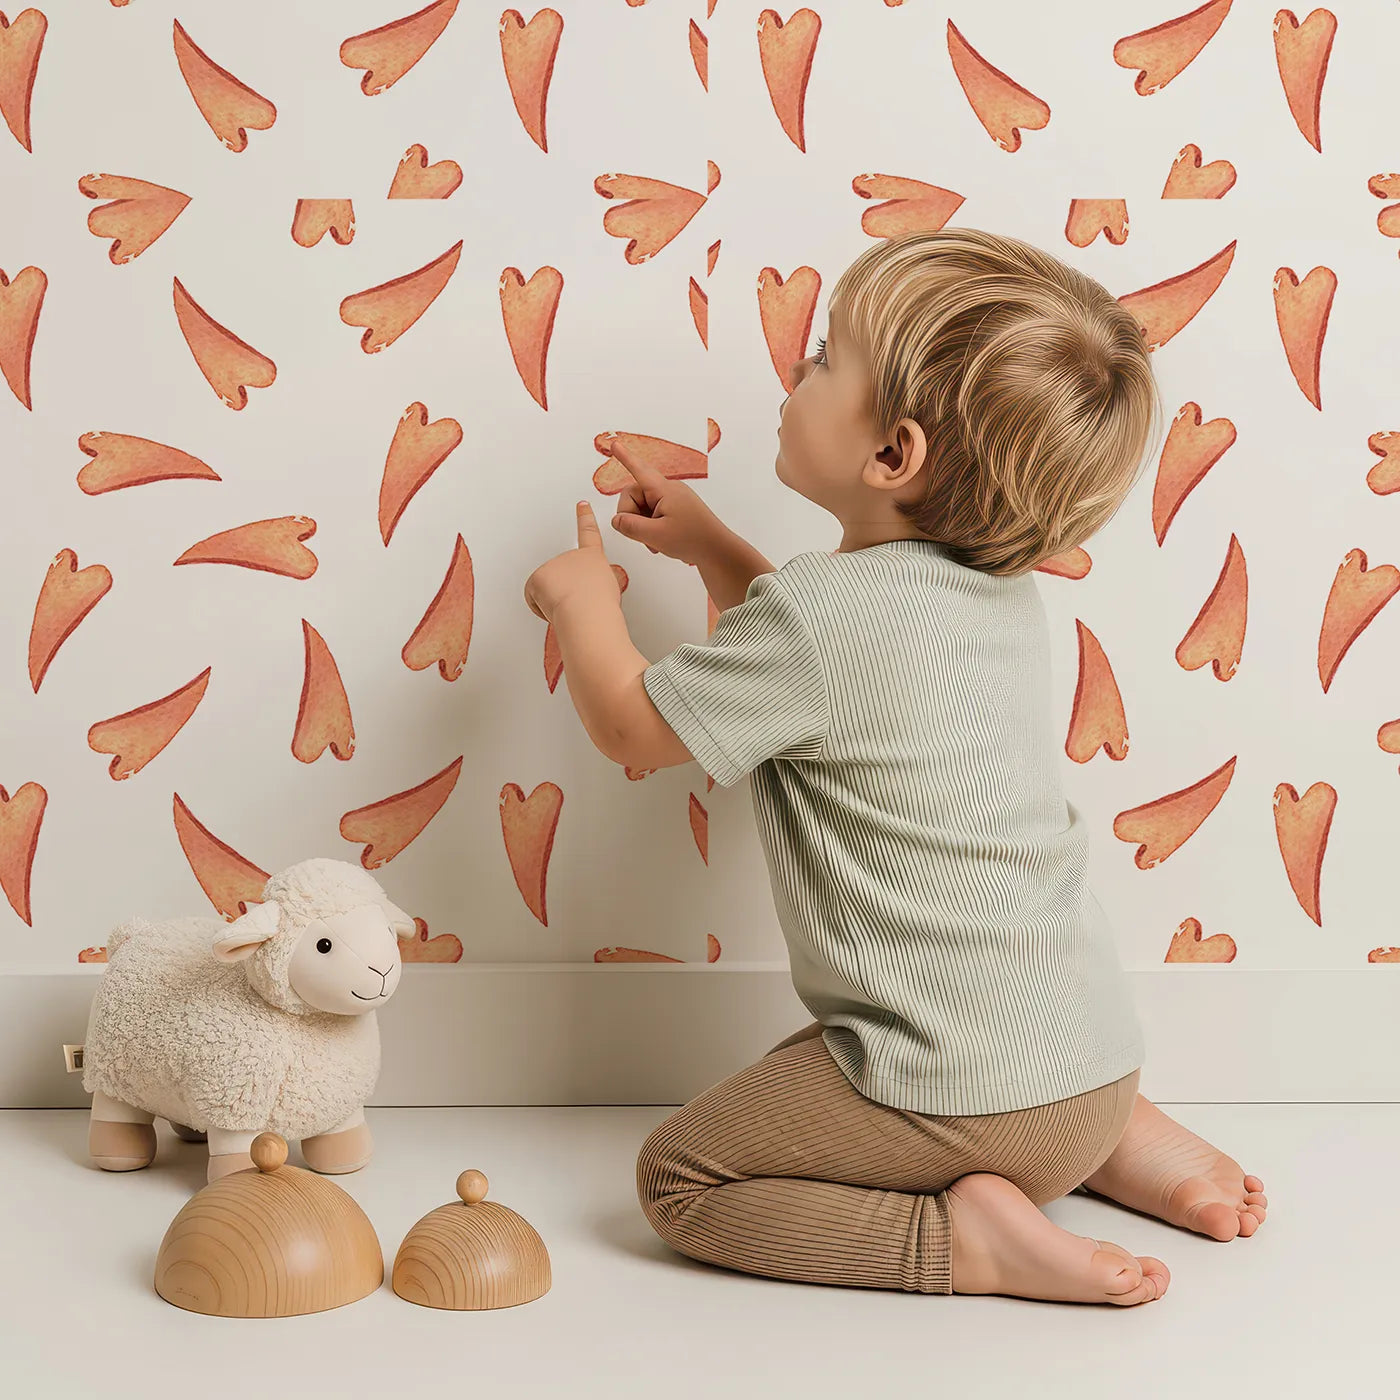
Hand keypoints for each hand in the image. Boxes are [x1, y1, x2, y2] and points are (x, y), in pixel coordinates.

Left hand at [524, 500, 620, 622]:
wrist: (588, 614)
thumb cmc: (600, 607)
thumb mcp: (610, 590)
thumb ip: (598, 584)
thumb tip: (590, 594)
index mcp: (593, 558)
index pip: (590, 533)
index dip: (586, 518)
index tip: (582, 506)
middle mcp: (572, 556)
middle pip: (562, 574)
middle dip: (566, 590)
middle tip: (578, 603)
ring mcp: (553, 565)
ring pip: (547, 588)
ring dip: (555, 600)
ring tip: (571, 606)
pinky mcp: (537, 577)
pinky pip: (535, 598)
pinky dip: (542, 608)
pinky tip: (556, 609)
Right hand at [608, 439, 725, 565]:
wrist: (718, 550)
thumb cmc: (692, 539)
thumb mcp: (655, 535)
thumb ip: (629, 526)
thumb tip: (616, 520)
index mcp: (663, 489)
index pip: (638, 469)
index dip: (624, 458)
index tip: (614, 444)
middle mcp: (667, 490)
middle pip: (634, 495)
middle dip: (631, 515)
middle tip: (643, 535)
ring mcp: (672, 500)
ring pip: (641, 508)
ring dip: (641, 526)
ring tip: (655, 542)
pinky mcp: (675, 511)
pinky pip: (652, 515)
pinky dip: (650, 529)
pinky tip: (659, 542)